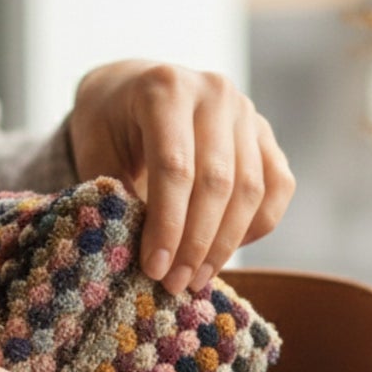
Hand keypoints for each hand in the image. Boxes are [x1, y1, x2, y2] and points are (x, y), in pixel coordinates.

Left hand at [68, 60, 295, 293]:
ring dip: (225, 244)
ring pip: (251, 190)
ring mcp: (247, 112)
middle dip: (197, 243)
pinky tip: (224, 251)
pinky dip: (256, 228)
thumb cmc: (110, 124)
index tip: (154, 268)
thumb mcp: (95, 149)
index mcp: (165, 89)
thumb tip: (133, 247)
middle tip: (175, 283)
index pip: (176, 167)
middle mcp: (214, 92)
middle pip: (218, 182)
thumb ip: (113, 192)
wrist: (135, 89)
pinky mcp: (266, 135)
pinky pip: (277, 189)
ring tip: (196, 277)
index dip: (167, 225)